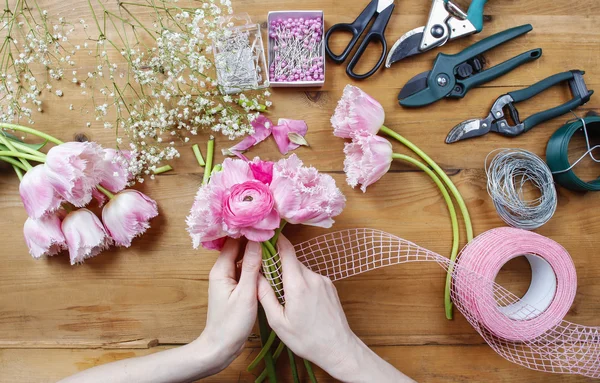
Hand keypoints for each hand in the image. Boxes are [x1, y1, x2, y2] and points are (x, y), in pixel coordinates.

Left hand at [195, 238, 262, 371]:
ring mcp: (227, 279)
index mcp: (220, 270)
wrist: (221, 347)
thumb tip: (257, 241)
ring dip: (254, 251)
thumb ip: (251, 266)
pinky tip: (267, 261)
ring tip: (272, 241)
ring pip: (241, 258)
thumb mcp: (246, 294)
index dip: (248, 231)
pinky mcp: (233, 287)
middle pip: (237, 247)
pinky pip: (244, 269)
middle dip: (252, 239)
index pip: (233, 241)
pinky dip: (254, 264)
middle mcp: (221, 271)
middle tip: (272, 229)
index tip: (264, 223)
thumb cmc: (232, 323)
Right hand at [258, 235, 414, 382]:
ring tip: (285, 298)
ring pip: (301, 270)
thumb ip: (265, 296)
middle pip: (292, 261)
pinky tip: (300, 302)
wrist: (338, 348)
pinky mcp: (330, 286)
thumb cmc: (306, 339)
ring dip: (291, 277)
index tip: (264, 239)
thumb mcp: (278, 322)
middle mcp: (312, 277)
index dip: (275, 241)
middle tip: (268, 279)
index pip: (286, 250)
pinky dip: (302, 283)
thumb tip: (254, 277)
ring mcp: (323, 281)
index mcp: (297, 284)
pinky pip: (311, 278)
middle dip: (279, 266)